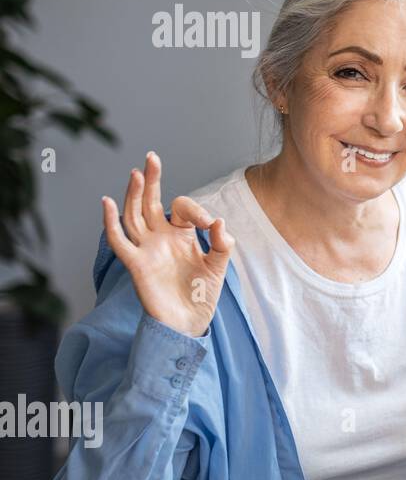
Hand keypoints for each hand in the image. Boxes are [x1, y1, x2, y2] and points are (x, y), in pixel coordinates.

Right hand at [101, 151, 234, 337]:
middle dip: (152, 180)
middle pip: (150, 202)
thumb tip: (219, 222)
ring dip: (134, 195)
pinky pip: (118, 241)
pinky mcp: (136, 264)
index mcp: (181, 234)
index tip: (211, 225)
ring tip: (137, 173)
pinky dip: (110, 223)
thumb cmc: (202, 294)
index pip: (181, 208)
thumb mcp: (220, 265)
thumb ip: (223, 243)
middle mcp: (160, 237)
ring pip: (133, 215)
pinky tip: (107, 203)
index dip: (196, 211)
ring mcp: (146, 249)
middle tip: (151, 157)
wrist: (190, 322)